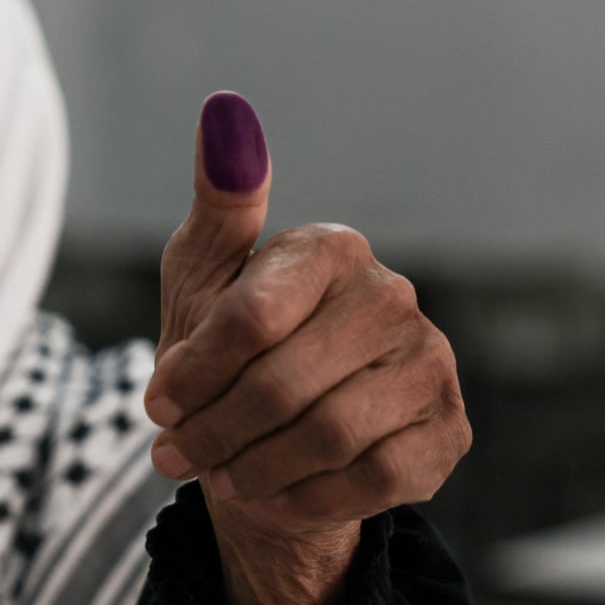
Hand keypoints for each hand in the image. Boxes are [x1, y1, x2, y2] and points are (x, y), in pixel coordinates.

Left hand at [144, 92, 470, 604]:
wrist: (277, 433)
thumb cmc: (232, 347)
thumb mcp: (206, 274)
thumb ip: (220, 202)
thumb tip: (226, 107)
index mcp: (332, 249)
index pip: (249, 318)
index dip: (193, 371)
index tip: (157, 401)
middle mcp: (392, 297)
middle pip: (282, 384)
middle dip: (213, 430)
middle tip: (174, 453)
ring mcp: (429, 363)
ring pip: (326, 436)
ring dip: (251, 469)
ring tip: (218, 474)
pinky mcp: (448, 431)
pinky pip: (372, 480)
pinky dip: (302, 498)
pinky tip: (269, 494)